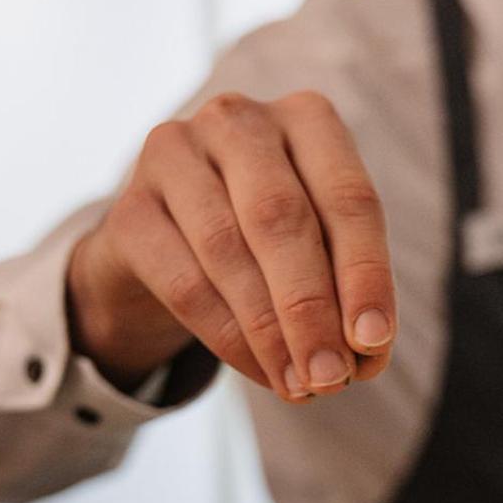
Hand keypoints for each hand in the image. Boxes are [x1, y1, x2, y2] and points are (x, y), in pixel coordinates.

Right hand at [66, 90, 395, 401]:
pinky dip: (227, 337)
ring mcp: (174, 153)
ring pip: (228, 252)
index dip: (365, 275)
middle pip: (282, 220)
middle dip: (311, 309)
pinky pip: (183, 281)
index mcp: (306, 116)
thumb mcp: (319, 246)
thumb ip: (345, 286)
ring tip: (300, 385)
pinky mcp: (129, 206)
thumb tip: (367, 351)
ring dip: (269, 331)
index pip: (348, 199)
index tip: (374, 343)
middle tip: (332, 376)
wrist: (169, 244)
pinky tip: (259, 371)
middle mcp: (239, 119)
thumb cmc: (267, 240)